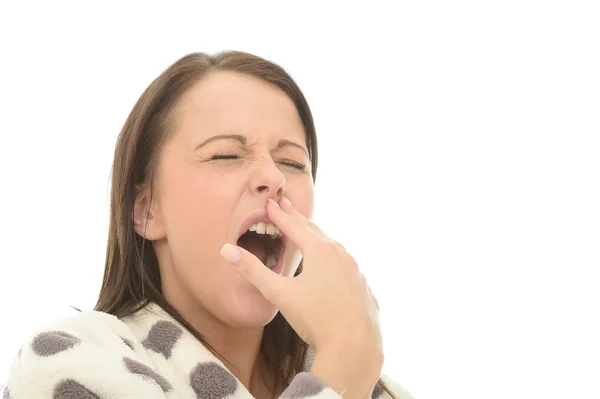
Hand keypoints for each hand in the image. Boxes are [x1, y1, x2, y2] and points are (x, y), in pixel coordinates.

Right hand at [220, 197, 382, 370]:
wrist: (354, 348)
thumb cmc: (316, 319)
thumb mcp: (279, 294)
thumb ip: (253, 271)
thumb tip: (226, 250)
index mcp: (320, 251)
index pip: (294, 226)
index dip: (279, 215)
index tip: (270, 204)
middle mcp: (341, 255)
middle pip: (315, 231)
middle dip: (298, 218)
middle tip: (286, 205)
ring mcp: (356, 270)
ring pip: (334, 247)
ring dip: (318, 236)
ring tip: (309, 232)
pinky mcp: (363, 286)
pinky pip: (346, 265)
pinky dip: (334, 258)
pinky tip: (333, 265)